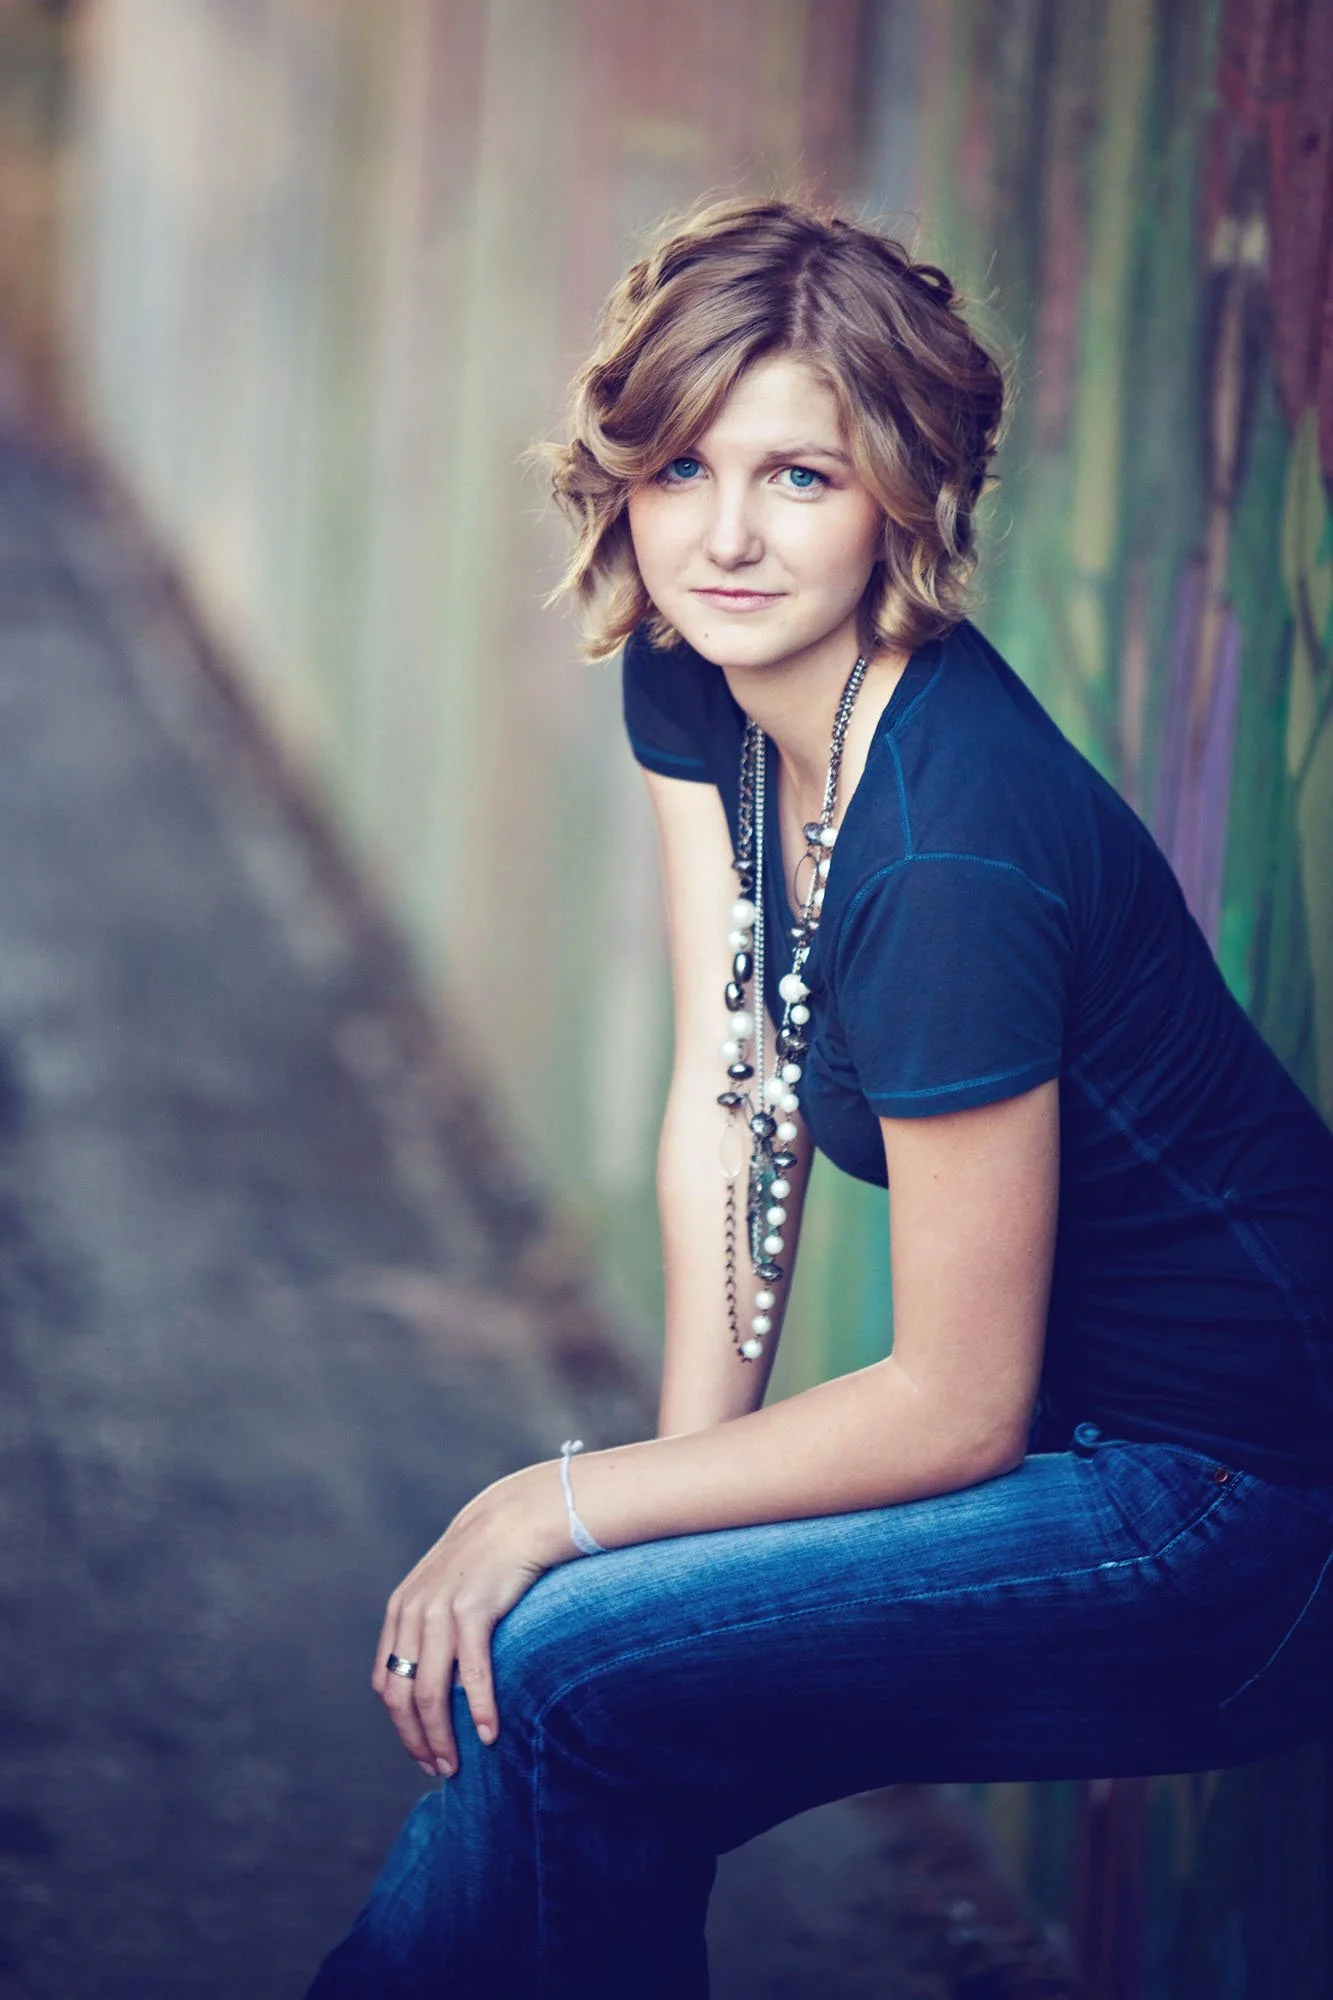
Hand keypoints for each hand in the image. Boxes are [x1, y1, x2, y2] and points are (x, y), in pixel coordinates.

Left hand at [372, 1461, 571, 1777]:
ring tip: (457, 1764)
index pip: (386, 1683)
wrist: (517, 1517)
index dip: (399, 1725)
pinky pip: (471, 1674)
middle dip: (416, 1739)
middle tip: (439, 1769)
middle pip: (401, 1695)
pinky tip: (490, 1734)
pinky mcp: (472, 1611)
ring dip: (442, 1736)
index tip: (421, 1751)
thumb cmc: (488, 1559)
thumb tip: (439, 1676)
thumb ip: (432, 1625)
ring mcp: (440, 1611)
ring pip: (429, 1693)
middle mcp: (412, 1613)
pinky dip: (479, 1709)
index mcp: (401, 1611)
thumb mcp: (445, 1588)